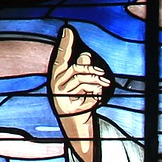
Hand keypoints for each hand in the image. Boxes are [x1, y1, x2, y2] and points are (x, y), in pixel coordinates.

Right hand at [48, 26, 111, 161]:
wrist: (77, 132)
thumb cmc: (80, 106)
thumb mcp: (82, 87)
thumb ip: (84, 71)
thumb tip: (86, 55)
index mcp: (57, 77)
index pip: (61, 57)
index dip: (65, 44)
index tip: (68, 29)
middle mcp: (54, 86)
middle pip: (77, 69)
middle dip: (94, 72)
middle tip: (106, 79)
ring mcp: (59, 98)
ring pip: (82, 81)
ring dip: (97, 84)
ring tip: (103, 90)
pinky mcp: (66, 109)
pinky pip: (87, 96)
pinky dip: (95, 98)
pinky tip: (96, 102)